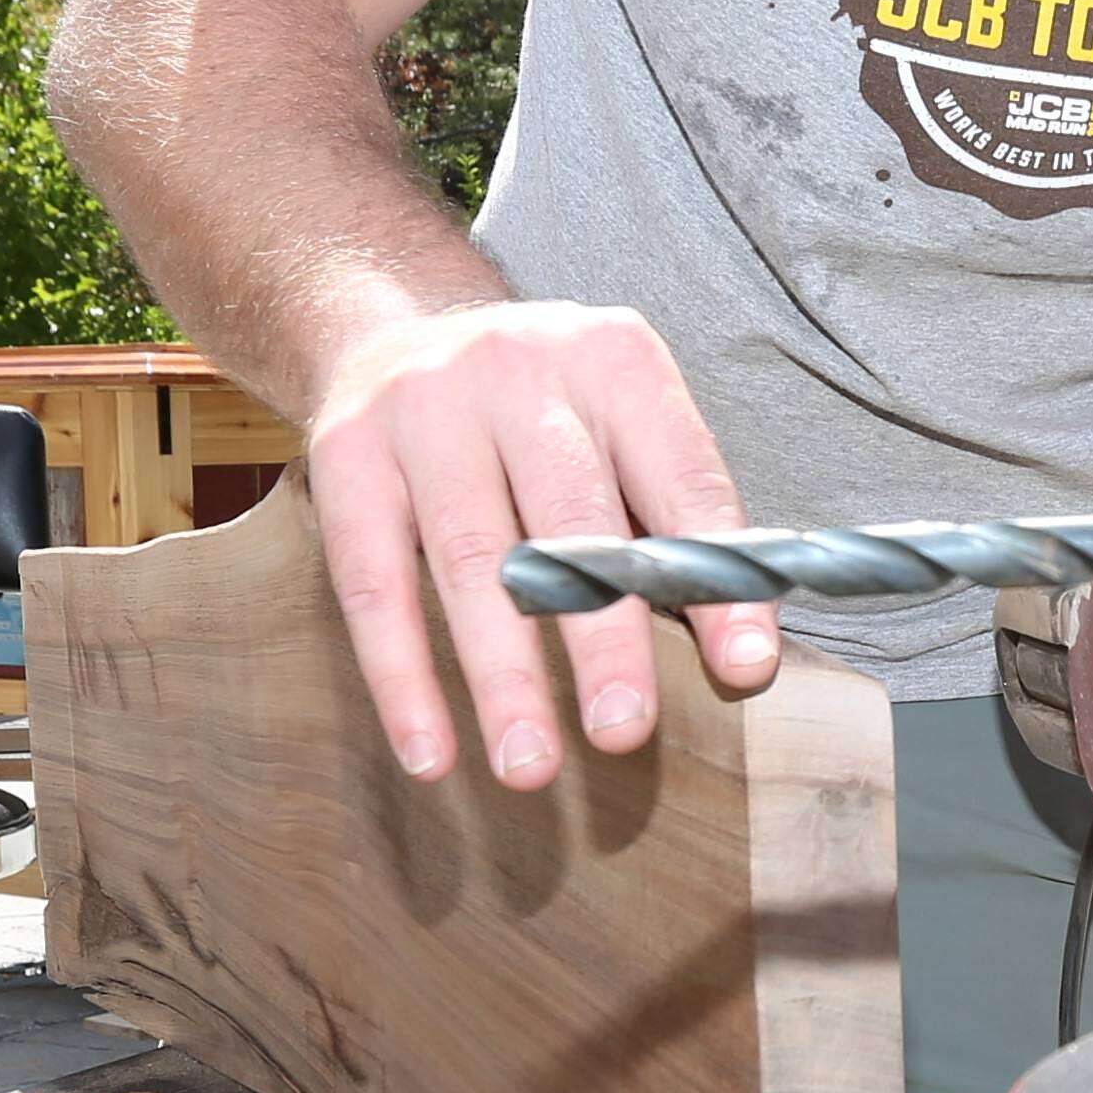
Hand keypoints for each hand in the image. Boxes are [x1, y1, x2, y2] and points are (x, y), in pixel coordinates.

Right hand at [300, 297, 774, 787]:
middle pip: (572, 521)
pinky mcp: (347, 455)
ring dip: (502, 677)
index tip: (744, 670)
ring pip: (470, 560)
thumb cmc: (536, 410)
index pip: (684, 480)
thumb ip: (671, 522)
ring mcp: (423, 409)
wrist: (394, 325)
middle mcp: (519, 371)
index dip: (717, 582)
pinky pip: (373, 584)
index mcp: (614, 362)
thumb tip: (740, 655)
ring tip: (528, 767)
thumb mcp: (616, 424)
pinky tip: (431, 752)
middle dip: (602, 638)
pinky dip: (402, 677)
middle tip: (624, 731)